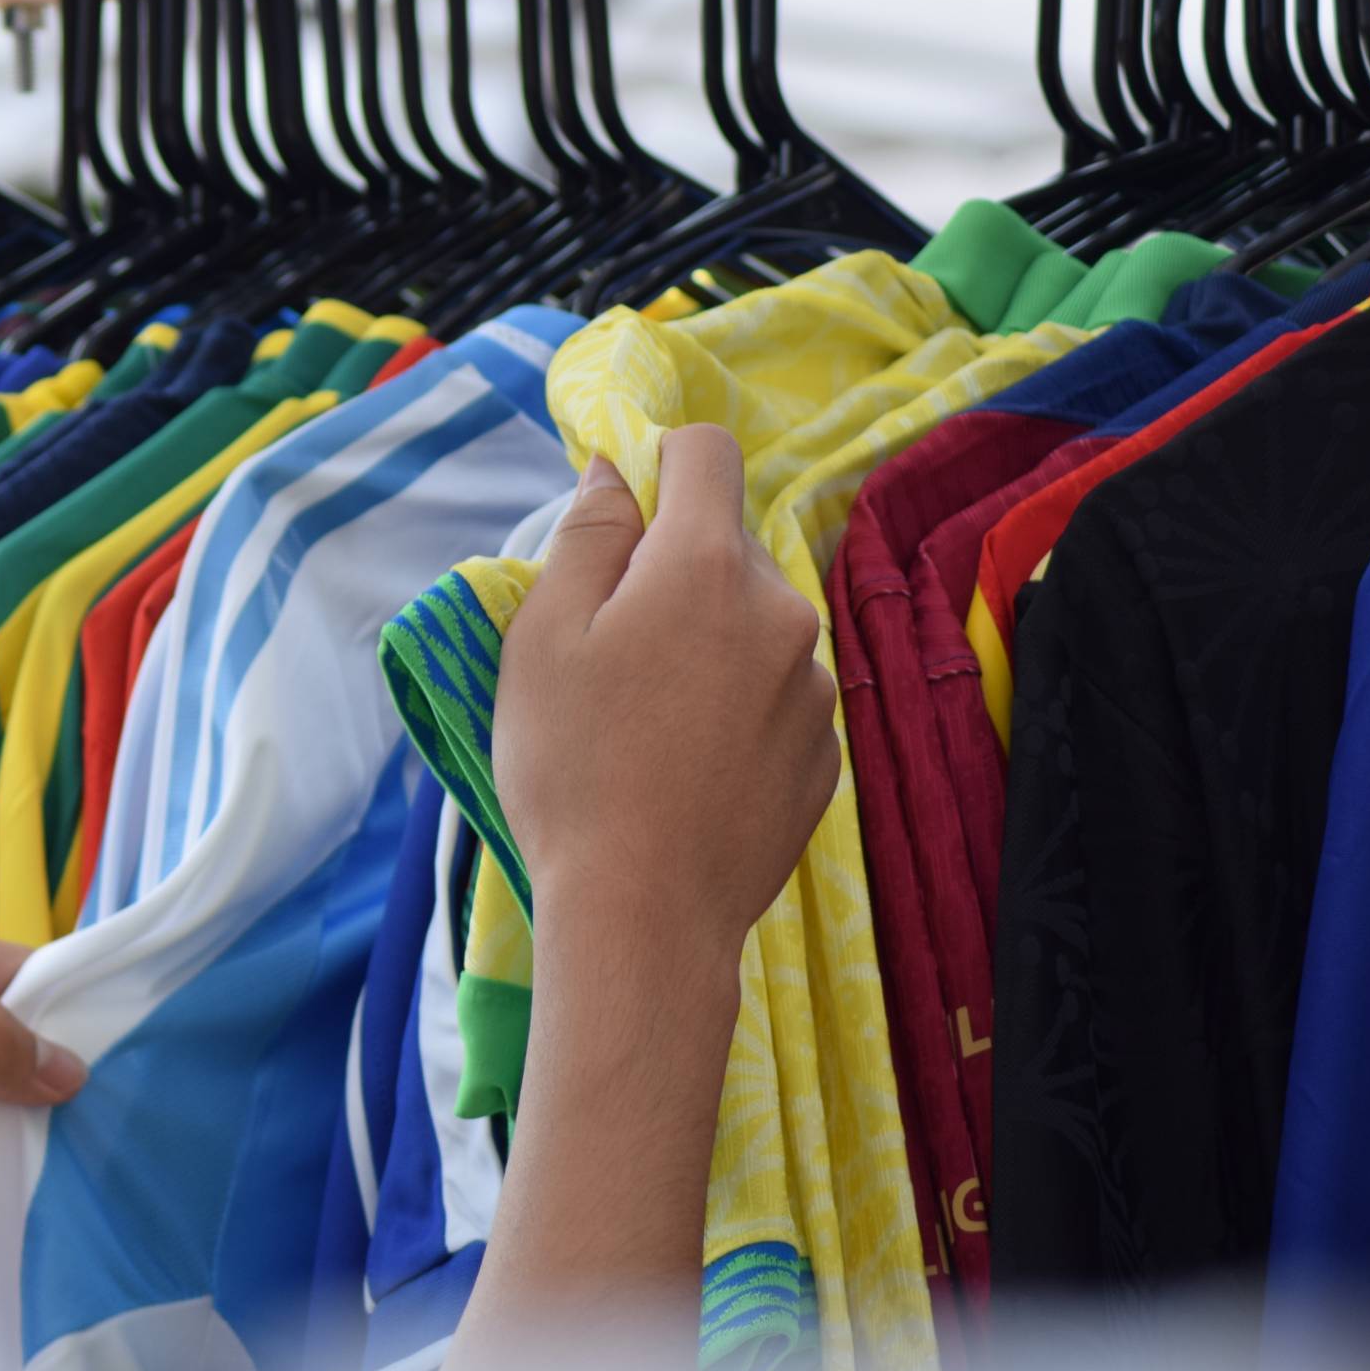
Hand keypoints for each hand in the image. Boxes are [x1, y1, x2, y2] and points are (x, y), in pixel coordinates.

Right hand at [490, 425, 836, 973]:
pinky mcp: (826, 756)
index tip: (619, 511)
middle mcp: (782, 610)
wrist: (645, 917)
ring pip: (753, 626)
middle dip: (671, 571)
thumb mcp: (543, 639)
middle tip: (608, 649)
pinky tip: (686, 769)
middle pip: (726, 547)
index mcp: (706, 566)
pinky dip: (735, 709)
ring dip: (707, 643)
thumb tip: (615, 473)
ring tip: (646, 724)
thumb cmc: (573, 769)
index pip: (706, 452)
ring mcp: (814, 688)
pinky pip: (776, 696)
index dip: (658, 461)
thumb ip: (586, 537)